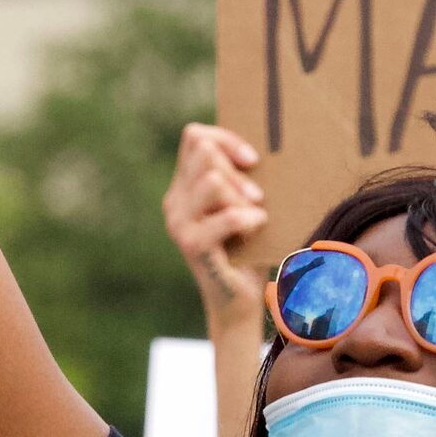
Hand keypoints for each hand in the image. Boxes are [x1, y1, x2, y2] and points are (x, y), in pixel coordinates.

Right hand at [165, 125, 268, 329]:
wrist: (239, 300)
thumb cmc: (248, 247)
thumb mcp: (243, 204)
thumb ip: (240, 177)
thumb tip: (260, 150)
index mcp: (184, 186)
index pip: (194, 136)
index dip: (226, 139)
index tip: (252, 160)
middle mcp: (175, 200)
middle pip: (203, 152)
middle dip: (237, 170)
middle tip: (257, 196)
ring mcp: (179, 222)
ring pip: (213, 181)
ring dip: (242, 196)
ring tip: (255, 213)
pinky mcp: (191, 245)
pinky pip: (228, 216)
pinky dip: (250, 219)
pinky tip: (257, 227)